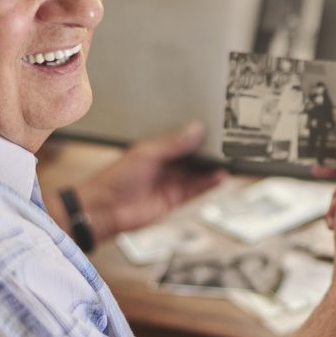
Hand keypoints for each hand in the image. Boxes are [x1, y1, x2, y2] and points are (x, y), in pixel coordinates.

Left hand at [71, 122, 224, 241]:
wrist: (105, 209)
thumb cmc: (116, 178)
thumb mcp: (147, 153)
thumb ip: (174, 144)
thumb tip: (197, 129)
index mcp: (155, 149)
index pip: (181, 139)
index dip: (197, 135)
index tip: (215, 128)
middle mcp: (164, 165)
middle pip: (193, 157)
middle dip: (209, 151)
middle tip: (228, 143)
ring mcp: (170, 182)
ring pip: (197, 174)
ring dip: (212, 168)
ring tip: (230, 160)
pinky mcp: (174, 199)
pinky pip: (196, 190)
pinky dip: (209, 184)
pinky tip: (221, 177)